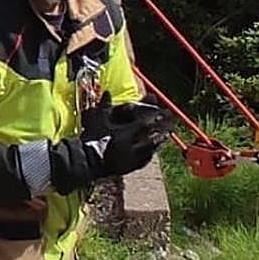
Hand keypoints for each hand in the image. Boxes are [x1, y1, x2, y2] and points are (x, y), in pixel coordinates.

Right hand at [49, 92, 173, 191]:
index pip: (149, 122)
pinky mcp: (131, 167)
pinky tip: (152, 152)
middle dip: (165, 129)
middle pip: (156, 136)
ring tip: (165, 136)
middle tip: (171, 125)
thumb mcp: (97, 117)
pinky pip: (145, 161)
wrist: (87, 160)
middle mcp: (135, 145)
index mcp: (129, 131)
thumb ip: (105, 104)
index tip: (166, 112)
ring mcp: (134, 157)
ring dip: (160, 142)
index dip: (159, 116)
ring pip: (152, 149)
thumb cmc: (92, 137)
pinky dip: (150, 154)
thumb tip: (107, 92)